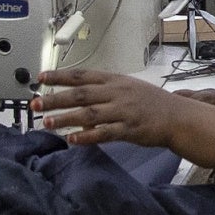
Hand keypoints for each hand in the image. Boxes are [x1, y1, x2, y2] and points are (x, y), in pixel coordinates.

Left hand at [35, 69, 186, 153]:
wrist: (178, 117)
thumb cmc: (152, 103)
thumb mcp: (128, 88)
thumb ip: (104, 93)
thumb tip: (79, 103)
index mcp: (115, 80)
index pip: (82, 75)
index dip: (60, 76)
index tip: (40, 78)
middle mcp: (117, 93)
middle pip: (80, 94)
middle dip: (55, 99)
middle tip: (35, 104)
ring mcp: (123, 111)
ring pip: (88, 114)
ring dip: (65, 118)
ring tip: (46, 122)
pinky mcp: (129, 129)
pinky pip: (104, 133)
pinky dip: (87, 136)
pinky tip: (72, 139)